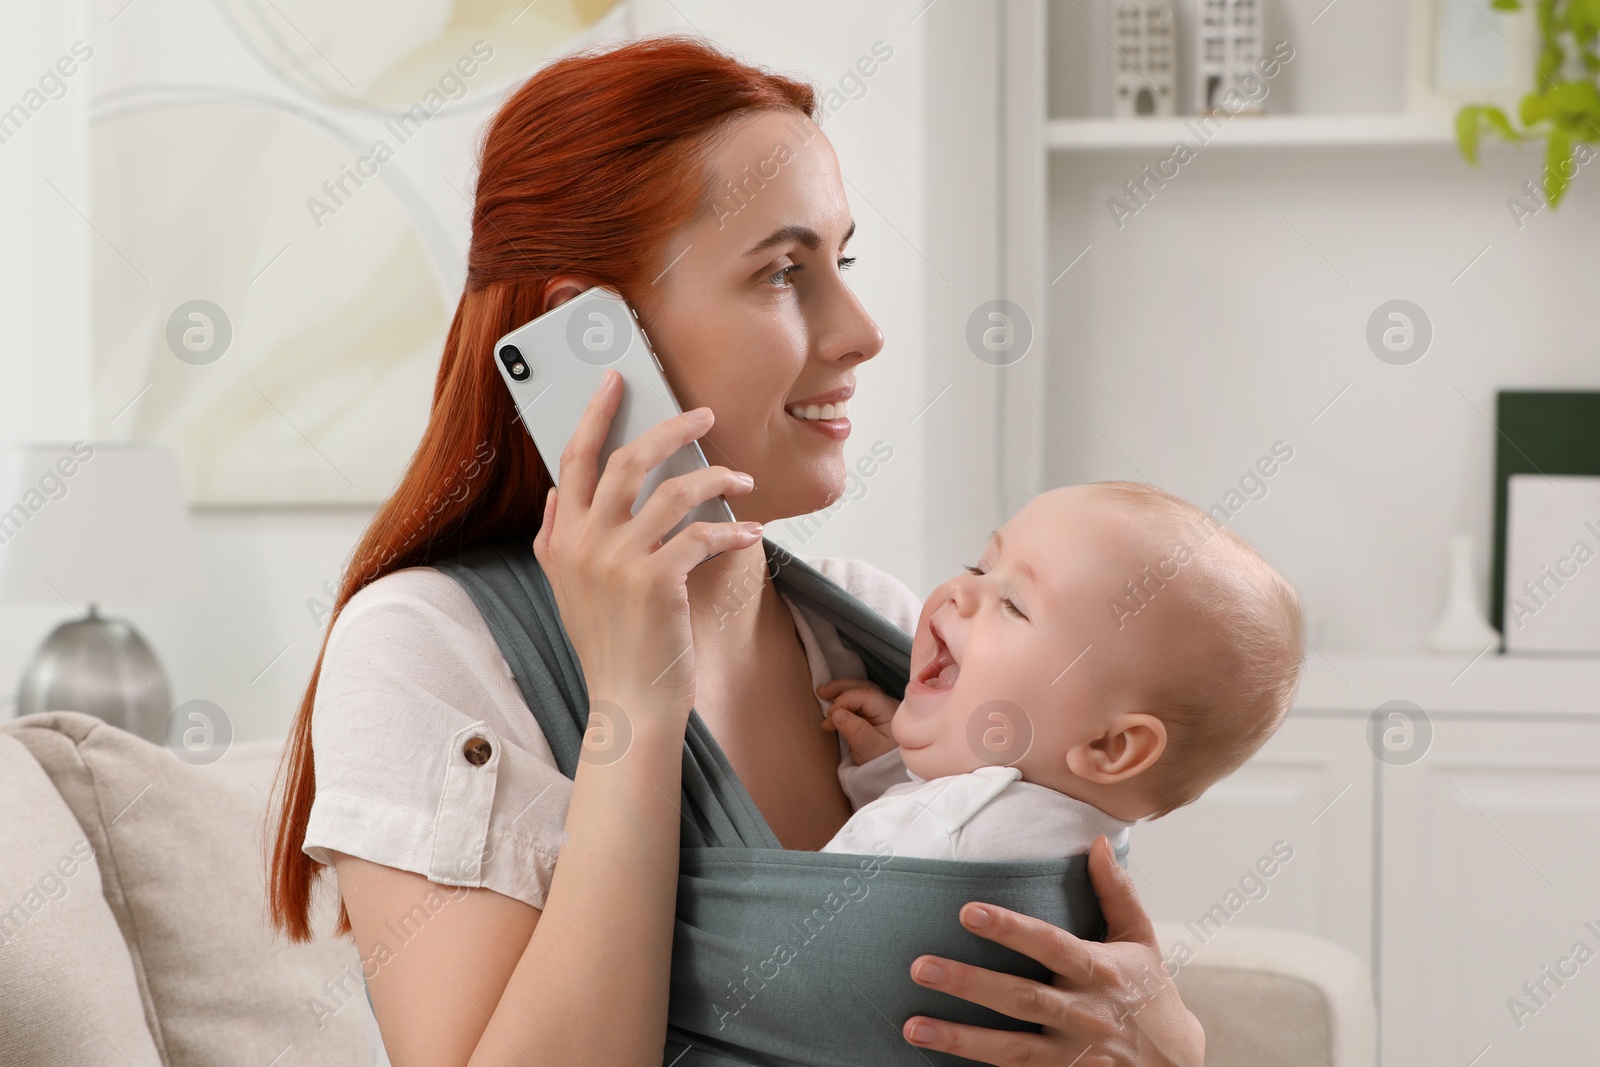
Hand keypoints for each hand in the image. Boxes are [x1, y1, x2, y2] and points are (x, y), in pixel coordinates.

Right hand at [531, 368, 760, 717]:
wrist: (628, 703)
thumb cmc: (608, 645)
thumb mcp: (565, 590)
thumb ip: (555, 539)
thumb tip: (557, 494)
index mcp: (562, 538)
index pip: (574, 460)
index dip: (595, 413)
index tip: (617, 381)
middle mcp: (585, 543)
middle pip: (629, 461)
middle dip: (672, 429)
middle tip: (705, 416)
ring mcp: (620, 561)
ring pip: (674, 492)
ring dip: (716, 478)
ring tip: (741, 478)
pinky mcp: (657, 581)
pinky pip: (702, 535)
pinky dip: (732, 529)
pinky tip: (749, 530)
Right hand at [816, 677, 898, 764]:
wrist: (890, 775)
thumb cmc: (882, 763)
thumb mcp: (869, 749)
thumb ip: (854, 730)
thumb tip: (836, 713)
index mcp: (889, 711)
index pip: (866, 695)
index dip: (845, 700)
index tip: (830, 715)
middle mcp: (886, 706)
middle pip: (863, 688)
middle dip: (841, 688)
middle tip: (821, 692)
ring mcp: (880, 710)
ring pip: (859, 693)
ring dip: (841, 693)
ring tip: (823, 695)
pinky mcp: (873, 717)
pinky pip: (857, 703)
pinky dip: (844, 703)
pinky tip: (833, 708)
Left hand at [901, 835, 1204, 1065]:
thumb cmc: (1152, 993)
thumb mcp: (1141, 941)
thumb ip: (1116, 892)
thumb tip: (1096, 840)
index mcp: (1101, 972)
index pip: (1051, 945)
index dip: (1011, 929)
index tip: (968, 911)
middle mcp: (1084, 1014)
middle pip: (1021, 998)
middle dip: (968, 984)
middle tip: (919, 967)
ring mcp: (1073, 1055)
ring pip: (1010, 1049)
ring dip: (960, 1040)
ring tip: (912, 1026)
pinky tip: (938, 1064)